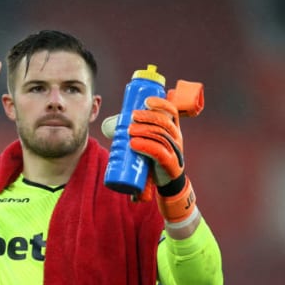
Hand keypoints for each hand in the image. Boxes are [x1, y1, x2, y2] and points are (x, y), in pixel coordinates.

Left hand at [101, 97, 195, 222]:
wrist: (165, 182)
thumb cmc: (154, 159)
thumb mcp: (148, 142)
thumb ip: (132, 133)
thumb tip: (108, 126)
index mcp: (172, 129)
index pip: (172, 111)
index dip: (161, 104)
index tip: (146, 101)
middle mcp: (177, 138)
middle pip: (164, 123)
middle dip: (148, 117)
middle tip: (132, 117)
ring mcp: (175, 151)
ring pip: (161, 136)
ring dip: (144, 131)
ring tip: (129, 131)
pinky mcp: (170, 165)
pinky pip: (159, 152)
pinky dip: (146, 146)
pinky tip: (134, 144)